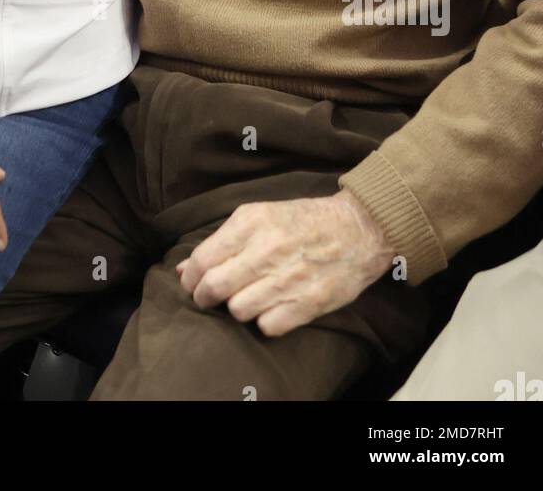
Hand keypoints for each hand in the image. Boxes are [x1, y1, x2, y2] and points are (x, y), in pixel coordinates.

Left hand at [176, 191, 393, 337]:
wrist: (359, 228)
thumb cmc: (304, 221)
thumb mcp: (260, 216)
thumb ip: (222, 241)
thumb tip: (183, 269)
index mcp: (251, 222)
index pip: (202, 260)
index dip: (190, 278)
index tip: (193, 283)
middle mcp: (266, 250)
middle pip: (214, 288)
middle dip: (204, 297)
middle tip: (209, 298)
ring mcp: (287, 279)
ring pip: (238, 310)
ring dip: (238, 308)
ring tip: (248, 297)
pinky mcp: (307, 303)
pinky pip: (267, 326)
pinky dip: (265, 321)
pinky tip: (272, 306)